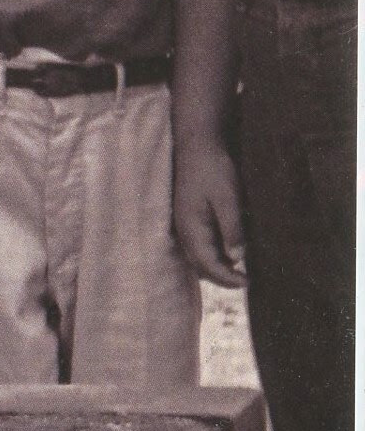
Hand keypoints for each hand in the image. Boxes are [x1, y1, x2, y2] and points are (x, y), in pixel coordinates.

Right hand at [173, 137, 246, 287]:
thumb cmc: (213, 170)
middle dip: (221, 277)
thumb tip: (237, 258)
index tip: (248, 283)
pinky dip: (212, 255)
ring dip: (216, 267)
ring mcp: (184, 225)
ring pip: (197, 257)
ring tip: (239, 270)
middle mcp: (184, 231)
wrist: (197, 147)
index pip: (207, 264)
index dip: (227, 278)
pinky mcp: (188, 218)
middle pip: (199, 265)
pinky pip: (198, 246)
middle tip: (246, 281)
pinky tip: (227, 251)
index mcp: (192, 228)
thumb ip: (232, 228)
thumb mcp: (228, 199)